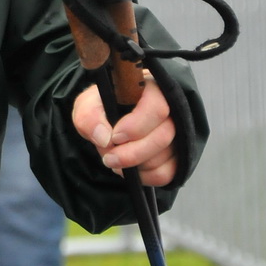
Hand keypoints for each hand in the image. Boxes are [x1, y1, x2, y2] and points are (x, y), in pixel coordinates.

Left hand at [72, 67, 178, 187]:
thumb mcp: (87, 105)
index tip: (114, 136)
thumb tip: (104, 138)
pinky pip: (165, 173)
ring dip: (134, 165)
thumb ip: (89, 117)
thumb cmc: (102, 108)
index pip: (157, 107)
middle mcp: (171, 109)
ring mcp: (178, 134)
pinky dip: (143, 176)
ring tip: (115, 158)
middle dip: (131, 153)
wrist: (108, 123)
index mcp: (151, 89)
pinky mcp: (177, 155)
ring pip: (163, 157)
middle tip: (108, 158)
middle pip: (163, 136)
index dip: (135, 126)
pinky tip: (129, 169)